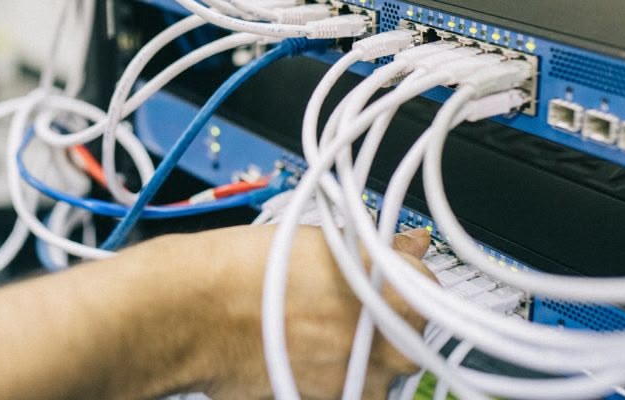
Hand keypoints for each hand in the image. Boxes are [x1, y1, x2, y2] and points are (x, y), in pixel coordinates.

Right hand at [137, 224, 432, 399]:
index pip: (429, 288)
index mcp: (397, 291)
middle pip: (408, 335)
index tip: (383, 282)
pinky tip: (300, 358)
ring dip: (356, 355)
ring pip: (379, 371)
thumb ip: (382, 250)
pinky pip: (348, 393)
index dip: (401, 283)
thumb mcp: (324, 240)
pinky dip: (331, 380)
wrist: (195, 312)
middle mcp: (390, 342)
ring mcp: (363, 383)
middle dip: (381, 324)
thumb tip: (411, 244)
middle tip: (338, 309)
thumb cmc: (247, 270)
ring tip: (311, 335)